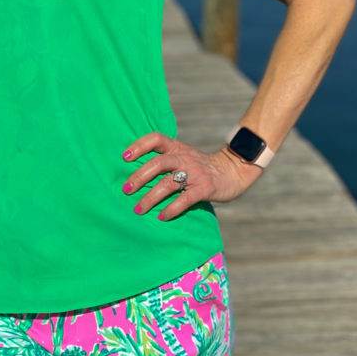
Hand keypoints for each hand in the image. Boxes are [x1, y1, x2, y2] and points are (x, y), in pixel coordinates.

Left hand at [120, 132, 262, 221]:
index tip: (124, 157)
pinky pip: (185, 199)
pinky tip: (161, 217)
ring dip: (151, 197)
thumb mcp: (183, 155)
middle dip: (139, 176)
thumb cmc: (200, 166)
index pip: (156, 139)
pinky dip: (171, 209)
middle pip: (158, 163)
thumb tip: (135, 172)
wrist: (232, 171)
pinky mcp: (204, 189)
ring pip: (168, 183)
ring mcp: (195, 173)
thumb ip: (165, 158)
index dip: (139, 145)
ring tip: (139, 209)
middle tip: (126, 189)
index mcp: (177, 147)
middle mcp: (184, 158)